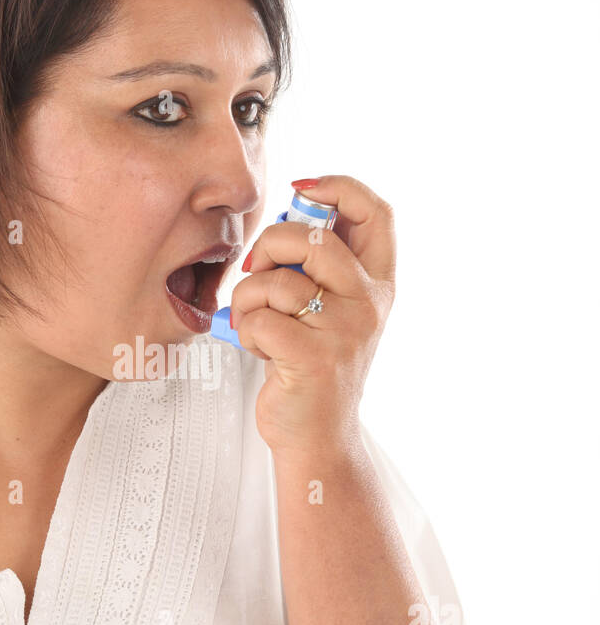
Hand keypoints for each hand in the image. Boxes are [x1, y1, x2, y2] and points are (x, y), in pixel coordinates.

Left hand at [231, 175, 395, 458]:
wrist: (318, 437)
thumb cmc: (312, 366)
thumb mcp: (331, 309)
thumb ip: (321, 265)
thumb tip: (293, 210)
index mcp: (378, 284)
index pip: (376, 211)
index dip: (337, 187)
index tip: (300, 189)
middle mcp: (369, 303)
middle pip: (313, 236)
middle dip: (269, 245)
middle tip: (256, 272)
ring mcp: (344, 331)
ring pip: (276, 281)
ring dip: (248, 300)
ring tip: (258, 324)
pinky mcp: (312, 357)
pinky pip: (258, 319)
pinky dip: (245, 332)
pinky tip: (260, 350)